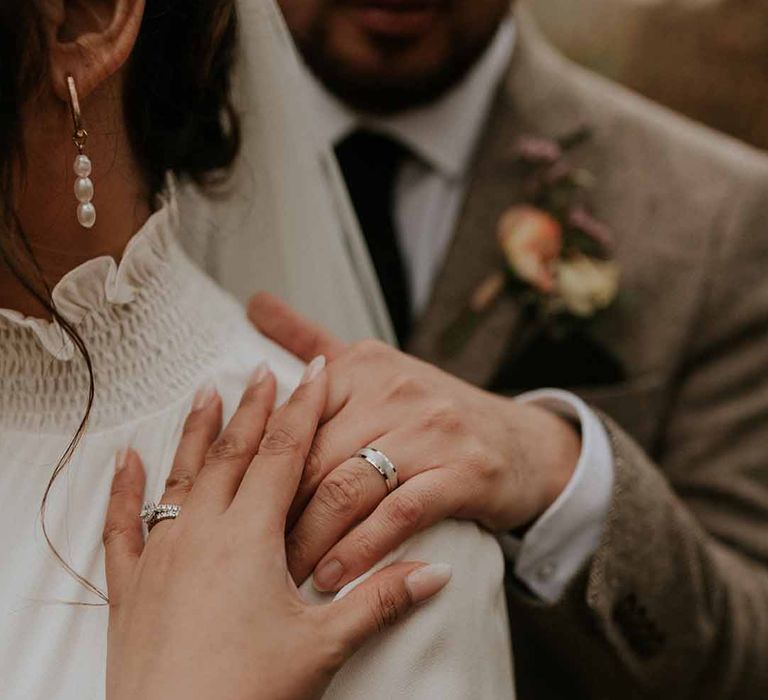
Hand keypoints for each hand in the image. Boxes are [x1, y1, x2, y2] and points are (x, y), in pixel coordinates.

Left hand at [104, 360, 451, 699]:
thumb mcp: (322, 647)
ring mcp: (162, 554)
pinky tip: (123, 459)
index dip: (302, 408)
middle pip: (233, 451)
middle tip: (266, 369)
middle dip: (255, 407)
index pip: (284, 453)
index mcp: (249, 537)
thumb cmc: (246, 696)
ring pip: (183, 473)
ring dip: (197, 430)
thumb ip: (380, 601)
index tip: (313, 372)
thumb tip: (436, 572)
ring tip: (207, 390)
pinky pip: (124, 523)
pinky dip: (124, 488)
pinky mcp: (131, 584)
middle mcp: (202, 532)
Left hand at [248, 293, 581, 593]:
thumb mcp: (375, 367)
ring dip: (310, 539)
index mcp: (362, 365)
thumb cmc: (434, 414)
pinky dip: (362, 549)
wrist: (524, 443)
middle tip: (243, 558)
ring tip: (283, 575)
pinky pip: (399, 513)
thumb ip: (311, 341)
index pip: (290, 419)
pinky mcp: (463, 471)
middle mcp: (394, 389)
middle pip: (311, 456)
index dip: (254, 467)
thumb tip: (254, 303)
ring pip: (348, 487)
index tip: (225, 509)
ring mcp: (431, 429)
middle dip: (273, 513)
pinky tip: (334, 577)